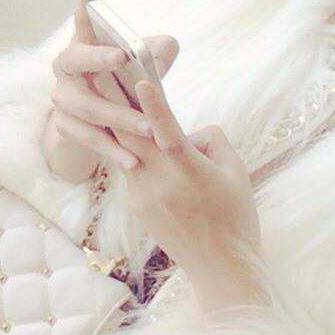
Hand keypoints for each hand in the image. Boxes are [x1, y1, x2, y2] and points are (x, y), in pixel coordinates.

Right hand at [45, 0, 179, 176]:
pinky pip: (90, 139)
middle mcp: (66, 68)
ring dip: (119, 117)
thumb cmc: (123, 84)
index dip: (86, 2)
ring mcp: (62, 98)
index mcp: (85, 45)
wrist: (97, 126)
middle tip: (122, 57)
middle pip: (75, 59)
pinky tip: (134, 161)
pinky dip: (113, 150)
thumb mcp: (141, 68)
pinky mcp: (65, 128)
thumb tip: (165, 47)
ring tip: (148, 128)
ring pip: (88, 107)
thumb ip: (157, 54)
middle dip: (98, 57)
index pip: (84, 20)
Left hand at [116, 76, 262, 279]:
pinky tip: (131, 134)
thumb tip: (187, 130)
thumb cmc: (236, 216)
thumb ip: (212, 141)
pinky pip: (132, 166)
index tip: (141, 80)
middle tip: (97, 67)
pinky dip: (133, 149)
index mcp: (190, 174)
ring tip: (102, 87)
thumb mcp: (237, 172)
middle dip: (113, 99)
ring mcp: (143, 195)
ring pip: (125, 148)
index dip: (154, 105)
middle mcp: (160, 183)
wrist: (220, 267)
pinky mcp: (137, 205)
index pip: (169, 133)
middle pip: (130, 134)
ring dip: (115, 118)